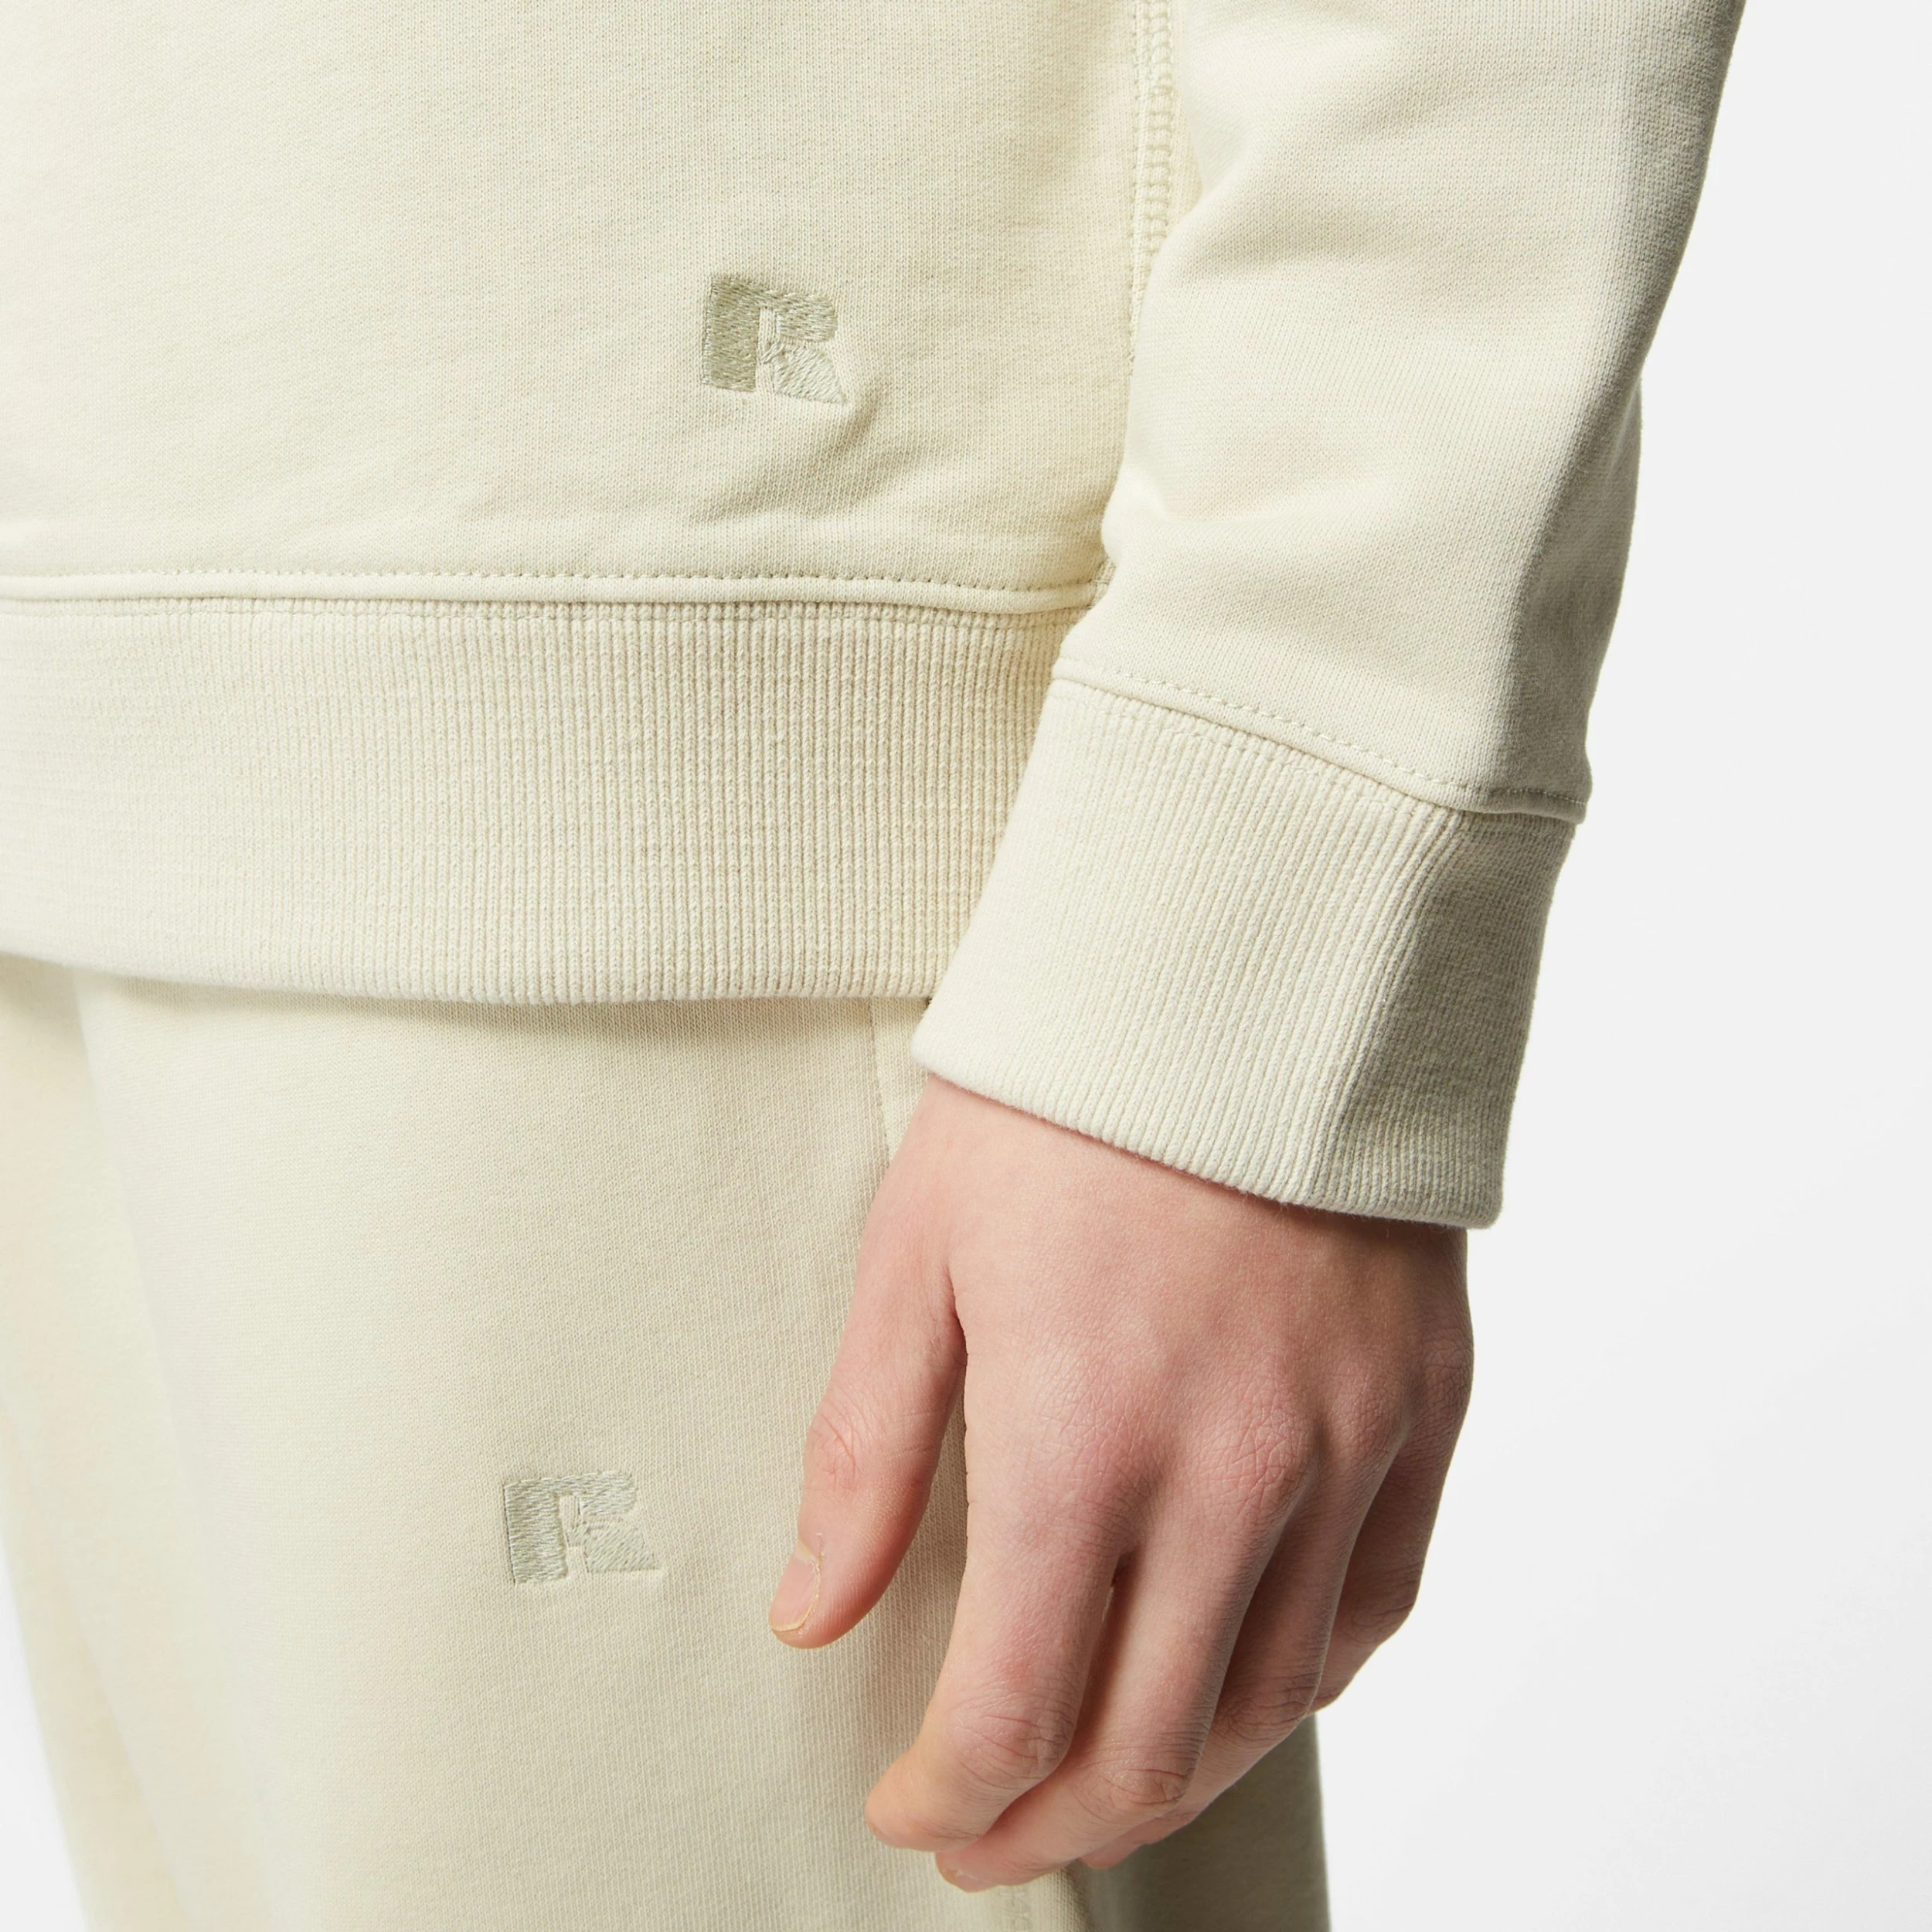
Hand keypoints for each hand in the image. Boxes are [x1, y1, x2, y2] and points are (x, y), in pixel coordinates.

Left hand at [767, 1075, 1471, 1887]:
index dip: (951, 1795)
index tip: (915, 1807)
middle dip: (1049, 1823)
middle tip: (989, 1831)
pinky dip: (1300, 1679)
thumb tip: (812, 1615)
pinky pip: (1377, 1606)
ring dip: (1172, 1772)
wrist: (1244, 972)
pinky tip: (1243, 1680)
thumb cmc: (1065, 1101)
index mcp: (1083, 1440)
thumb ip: (866, 1454)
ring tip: (1102, 1774)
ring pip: (1266, 1701)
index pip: (1014, 1707)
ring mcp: (1345, 1450)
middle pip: (1147, 1745)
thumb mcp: (919, 1256)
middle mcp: (1231, 1476)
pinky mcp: (1424, 1409)